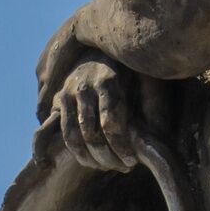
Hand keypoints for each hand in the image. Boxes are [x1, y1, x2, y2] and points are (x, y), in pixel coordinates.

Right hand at [48, 55, 163, 172]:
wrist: (106, 43)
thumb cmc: (135, 66)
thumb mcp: (151, 80)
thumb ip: (156, 105)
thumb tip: (158, 137)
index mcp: (108, 80)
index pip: (111, 124)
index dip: (122, 147)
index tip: (133, 161)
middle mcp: (83, 86)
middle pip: (91, 134)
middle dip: (108, 157)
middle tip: (124, 167)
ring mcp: (67, 93)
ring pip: (72, 136)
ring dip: (89, 159)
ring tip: (106, 166)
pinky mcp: (58, 100)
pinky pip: (51, 130)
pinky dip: (51, 150)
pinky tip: (57, 164)